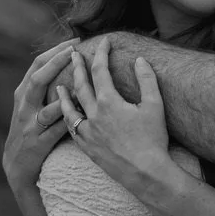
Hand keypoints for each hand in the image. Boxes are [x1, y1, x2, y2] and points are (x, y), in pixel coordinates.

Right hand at [3, 40, 75, 191]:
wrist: (16, 164)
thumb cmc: (30, 127)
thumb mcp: (30, 103)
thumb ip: (44, 84)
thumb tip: (68, 57)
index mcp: (23, 92)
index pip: (38, 64)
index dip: (56, 51)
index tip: (75, 40)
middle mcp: (24, 106)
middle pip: (39, 79)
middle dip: (57, 64)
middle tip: (75, 51)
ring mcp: (31, 125)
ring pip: (48, 108)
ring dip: (65, 96)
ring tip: (82, 84)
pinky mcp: (39, 143)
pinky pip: (56, 131)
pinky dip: (69, 121)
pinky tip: (83, 114)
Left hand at [56, 36, 174, 198]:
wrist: (146, 173)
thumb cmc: (153, 139)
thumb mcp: (155, 105)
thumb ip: (147, 79)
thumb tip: (139, 59)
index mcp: (109, 102)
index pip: (101, 70)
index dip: (102, 53)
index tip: (104, 42)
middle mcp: (94, 115)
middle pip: (80, 85)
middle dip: (77, 67)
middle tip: (74, 54)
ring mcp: (88, 133)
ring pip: (69, 108)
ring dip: (64, 94)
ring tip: (59, 85)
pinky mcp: (87, 147)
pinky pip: (71, 129)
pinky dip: (67, 118)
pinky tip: (67, 116)